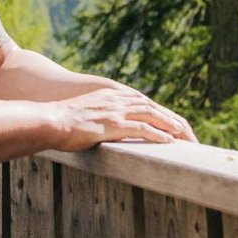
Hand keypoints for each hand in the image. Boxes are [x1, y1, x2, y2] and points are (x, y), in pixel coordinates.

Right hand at [50, 88, 197, 149]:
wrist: (48, 120)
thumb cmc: (63, 122)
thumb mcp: (86, 115)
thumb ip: (100, 117)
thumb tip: (108, 130)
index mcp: (111, 96)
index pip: (144, 102)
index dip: (162, 113)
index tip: (176, 126)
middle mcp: (116, 99)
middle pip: (153, 107)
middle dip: (173, 121)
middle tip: (189, 135)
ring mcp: (115, 110)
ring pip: (152, 115)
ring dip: (171, 126)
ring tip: (186, 138)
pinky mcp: (112, 124)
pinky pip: (141, 128)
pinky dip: (157, 134)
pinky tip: (169, 142)